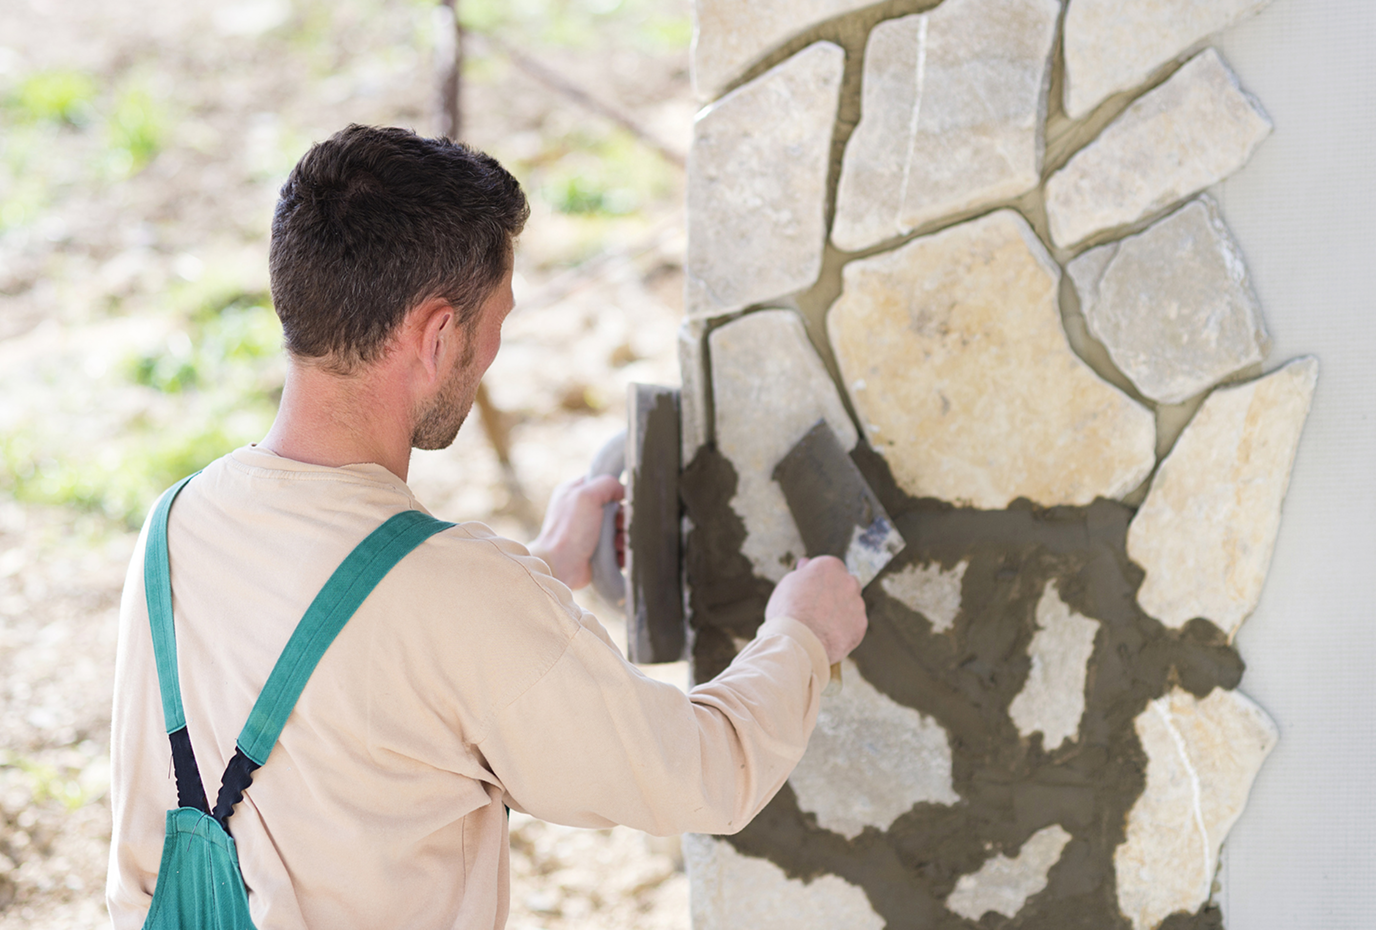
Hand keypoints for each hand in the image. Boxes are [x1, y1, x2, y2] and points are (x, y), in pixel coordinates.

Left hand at [529, 474, 623, 589]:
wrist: (561, 568)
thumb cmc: (570, 531)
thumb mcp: (586, 496)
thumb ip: (606, 484)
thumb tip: (622, 490)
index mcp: (574, 493)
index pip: (601, 483)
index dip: (614, 490)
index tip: (621, 500)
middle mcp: (581, 511)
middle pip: (615, 508)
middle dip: (623, 518)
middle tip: (620, 525)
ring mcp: (589, 532)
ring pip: (619, 529)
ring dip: (624, 536)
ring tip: (618, 543)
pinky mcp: (597, 551)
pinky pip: (618, 548)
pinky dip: (622, 551)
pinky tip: (619, 554)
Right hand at [765, 556, 867, 664]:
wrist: (798, 641)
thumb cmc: (787, 610)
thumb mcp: (788, 585)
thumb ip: (803, 573)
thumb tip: (806, 563)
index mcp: (830, 566)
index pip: (830, 568)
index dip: (819, 581)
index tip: (811, 593)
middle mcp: (849, 581)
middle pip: (846, 585)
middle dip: (836, 594)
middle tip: (818, 609)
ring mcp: (857, 604)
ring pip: (852, 606)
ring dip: (841, 613)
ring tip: (820, 627)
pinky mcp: (861, 625)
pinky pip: (854, 626)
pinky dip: (844, 631)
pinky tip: (829, 637)